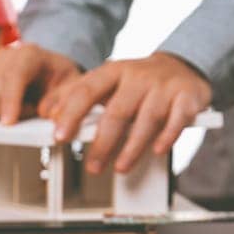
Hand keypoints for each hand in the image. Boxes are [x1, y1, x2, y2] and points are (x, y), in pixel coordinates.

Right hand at [0, 43, 80, 124]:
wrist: (50, 70)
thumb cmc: (61, 80)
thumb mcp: (75, 89)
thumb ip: (66, 102)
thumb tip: (46, 114)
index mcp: (30, 55)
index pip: (13, 76)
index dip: (9, 101)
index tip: (9, 124)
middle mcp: (6, 56)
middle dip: (8, 113)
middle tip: (29, 112)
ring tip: (18, 109)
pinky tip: (4, 109)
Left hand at [41, 52, 210, 174]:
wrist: (181, 66)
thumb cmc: (137, 81)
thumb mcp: (106, 81)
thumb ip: (75, 95)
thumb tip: (47, 111)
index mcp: (113, 71)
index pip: (87, 91)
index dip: (71, 114)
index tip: (60, 135)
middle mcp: (138, 76)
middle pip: (117, 111)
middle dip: (103, 142)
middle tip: (93, 165)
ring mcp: (164, 86)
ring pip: (147, 119)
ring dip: (133, 147)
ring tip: (120, 167)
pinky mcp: (187, 97)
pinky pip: (178, 118)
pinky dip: (167, 136)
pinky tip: (157, 150)